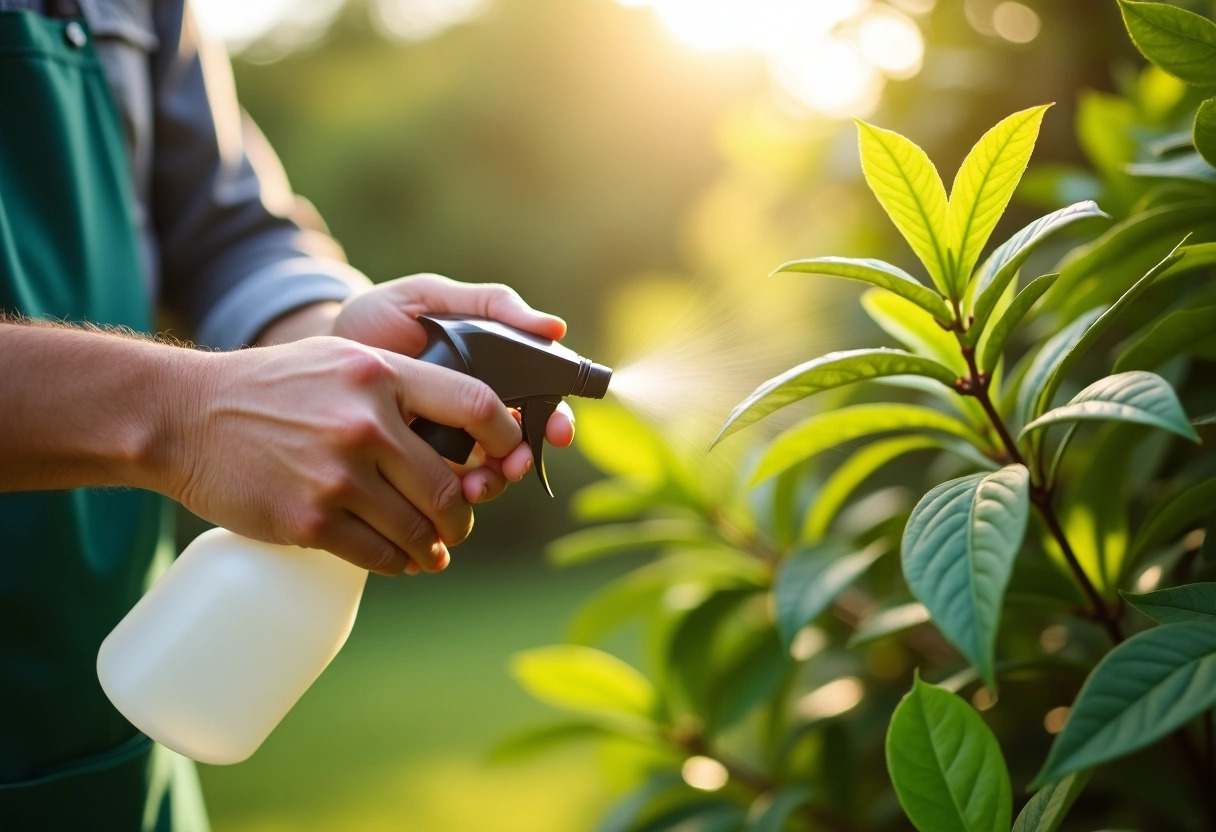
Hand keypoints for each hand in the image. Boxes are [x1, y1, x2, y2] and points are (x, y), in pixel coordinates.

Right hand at [167, 337, 521, 575]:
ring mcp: (337, 476)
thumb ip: (399, 387)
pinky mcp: (309, 521)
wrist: (184, 417)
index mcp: (380, 376)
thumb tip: (463, 431)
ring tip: (430, 549)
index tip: (507, 458)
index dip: (506, 439)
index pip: (476, 406)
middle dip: (463, 515)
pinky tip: (398, 559)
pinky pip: (377, 555)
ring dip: (431, 546)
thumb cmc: (270, 388)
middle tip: (457, 523)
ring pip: (417, 528)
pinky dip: (396, 562)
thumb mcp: (341, 361)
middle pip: (450, 486)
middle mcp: (365, 425)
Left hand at [328, 273, 575, 499]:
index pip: (539, 400)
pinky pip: (446, 491)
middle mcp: (476, 413)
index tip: (558, 432)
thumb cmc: (378, 318)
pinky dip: (455, 498)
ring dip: (493, 483)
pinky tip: (448, 496)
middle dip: (525, 459)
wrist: (317, 352)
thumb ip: (488, 304)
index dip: (555, 419)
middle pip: (520, 445)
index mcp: (491, 373)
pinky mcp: (416, 469)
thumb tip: (553, 327)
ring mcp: (449, 444)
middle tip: (516, 464)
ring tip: (477, 485)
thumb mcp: (430, 298)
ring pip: (489, 473)